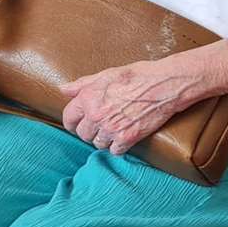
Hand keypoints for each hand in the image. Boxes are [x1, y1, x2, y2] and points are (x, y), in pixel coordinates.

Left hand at [59, 60, 203, 155]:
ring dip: (103, 140)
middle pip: (83, 134)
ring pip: (97, 144)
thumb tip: (64, 90)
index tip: (76, 124)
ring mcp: (111, 128)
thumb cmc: (136, 76)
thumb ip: (82, 84)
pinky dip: (117, 147)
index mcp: (88, 98)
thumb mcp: (105, 75)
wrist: (163, 85)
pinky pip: (115, 151)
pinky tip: (121, 139)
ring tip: (110, 132)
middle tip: (96, 128)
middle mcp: (96, 115)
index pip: (69, 118)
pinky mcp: (128, 138)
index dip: (72, 122)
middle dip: (88, 131)